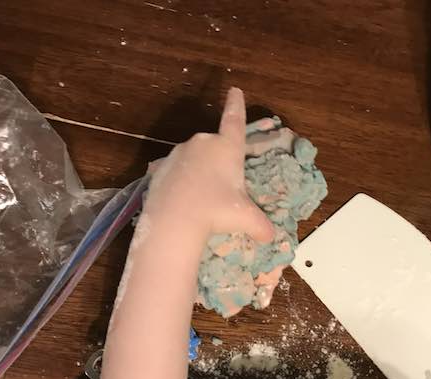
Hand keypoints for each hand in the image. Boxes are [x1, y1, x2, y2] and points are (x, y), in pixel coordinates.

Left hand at [144, 87, 273, 242]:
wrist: (175, 220)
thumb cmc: (217, 211)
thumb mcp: (246, 219)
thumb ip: (260, 225)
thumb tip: (270, 237)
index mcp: (227, 147)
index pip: (235, 121)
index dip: (236, 106)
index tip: (235, 90)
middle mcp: (202, 143)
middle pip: (214, 146)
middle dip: (218, 162)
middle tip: (220, 189)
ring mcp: (178, 154)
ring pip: (192, 159)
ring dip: (197, 173)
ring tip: (200, 199)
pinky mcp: (160, 168)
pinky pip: (173, 172)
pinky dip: (179, 181)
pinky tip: (181, 199)